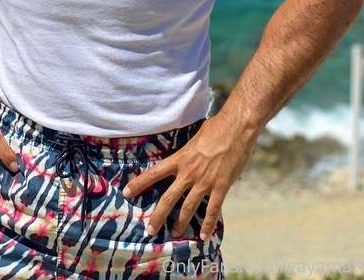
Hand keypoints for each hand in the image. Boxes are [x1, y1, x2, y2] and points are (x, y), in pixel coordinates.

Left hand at [122, 114, 255, 240]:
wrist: (236, 128)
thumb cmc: (216, 128)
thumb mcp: (195, 136)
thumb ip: (188, 149)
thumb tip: (185, 151)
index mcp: (180, 159)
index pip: (154, 173)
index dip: (139, 184)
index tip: (127, 193)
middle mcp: (189, 173)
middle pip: (168, 198)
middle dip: (158, 216)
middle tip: (150, 230)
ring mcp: (205, 182)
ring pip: (188, 208)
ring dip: (181, 223)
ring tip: (175, 234)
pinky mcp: (220, 187)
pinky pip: (213, 210)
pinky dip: (208, 225)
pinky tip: (204, 236)